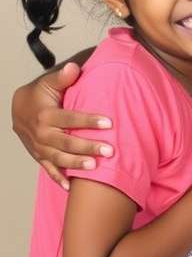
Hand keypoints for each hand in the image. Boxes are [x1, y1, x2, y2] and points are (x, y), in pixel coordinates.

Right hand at [12, 63, 112, 189]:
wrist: (17, 109)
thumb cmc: (39, 94)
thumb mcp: (49, 82)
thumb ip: (62, 77)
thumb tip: (74, 69)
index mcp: (45, 114)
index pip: (70, 118)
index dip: (88, 121)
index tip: (109, 123)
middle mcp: (41, 133)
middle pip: (65, 142)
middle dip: (87, 146)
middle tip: (109, 150)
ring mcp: (39, 147)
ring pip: (58, 158)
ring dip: (76, 164)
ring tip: (94, 167)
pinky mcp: (39, 156)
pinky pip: (48, 169)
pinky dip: (58, 178)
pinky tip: (71, 187)